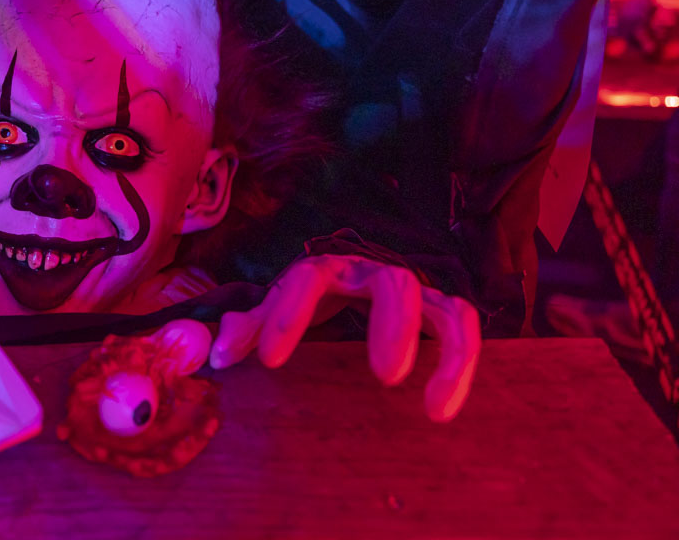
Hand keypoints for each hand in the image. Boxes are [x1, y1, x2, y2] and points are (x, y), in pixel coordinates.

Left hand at [209, 254, 480, 421]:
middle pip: (393, 283)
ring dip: (442, 351)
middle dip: (393, 327)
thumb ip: (247, 327)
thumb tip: (218, 355)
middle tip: (387, 377)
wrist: (340, 281)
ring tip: (431, 407)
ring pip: (439, 306)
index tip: (271, 362)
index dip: (288, 317)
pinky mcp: (438, 311)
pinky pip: (462, 328)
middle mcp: (372, 273)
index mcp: (323, 269)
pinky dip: (459, 365)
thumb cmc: (301, 301)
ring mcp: (411, 291)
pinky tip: (440, 410)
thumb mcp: (273, 309)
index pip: (306, 280)